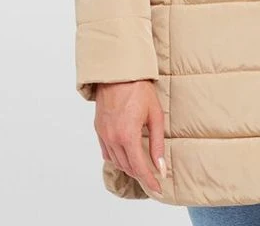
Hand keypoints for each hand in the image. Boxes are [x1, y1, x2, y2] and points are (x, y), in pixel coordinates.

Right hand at [94, 79, 165, 197]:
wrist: (118, 72)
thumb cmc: (139, 89)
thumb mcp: (155, 115)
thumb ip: (157, 143)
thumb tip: (160, 166)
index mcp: (127, 135)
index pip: (139, 167)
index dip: (149, 180)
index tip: (158, 188)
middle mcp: (112, 138)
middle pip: (127, 167)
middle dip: (141, 175)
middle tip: (153, 177)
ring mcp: (103, 134)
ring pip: (116, 161)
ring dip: (129, 166)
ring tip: (142, 167)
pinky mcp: (99, 129)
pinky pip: (107, 152)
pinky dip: (117, 157)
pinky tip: (126, 155)